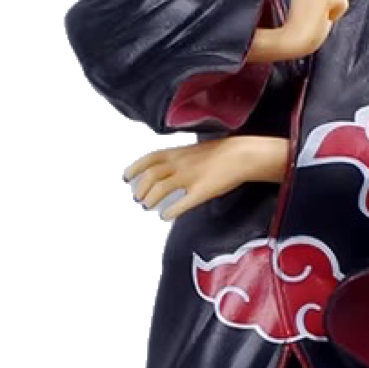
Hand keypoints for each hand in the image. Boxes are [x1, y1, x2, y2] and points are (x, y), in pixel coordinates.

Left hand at [123, 135, 284, 222]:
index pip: (150, 159)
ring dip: (152, 198)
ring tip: (148, 206)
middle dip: (142, 188)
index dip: (136, 167)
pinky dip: (171, 210)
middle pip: (152, 176)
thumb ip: (180, 159)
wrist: (241, 155)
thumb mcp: (195, 151)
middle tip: (139, 198)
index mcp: (178, 153)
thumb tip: (168, 168)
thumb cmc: (221, 153)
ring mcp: (190, 178)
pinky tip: (166, 216)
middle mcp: (180, 164)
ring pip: (162, 188)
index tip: (127, 175)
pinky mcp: (202, 192)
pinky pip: (182, 203)